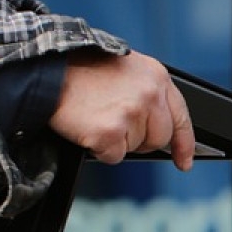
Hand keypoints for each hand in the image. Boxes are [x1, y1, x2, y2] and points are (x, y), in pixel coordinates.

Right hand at [48, 50, 193, 170]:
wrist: (48, 69)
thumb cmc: (79, 69)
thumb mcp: (124, 69)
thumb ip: (145, 92)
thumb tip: (154, 123)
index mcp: (156, 76)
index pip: (180, 117)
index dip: (184, 143)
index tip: (183, 161)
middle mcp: (149, 95)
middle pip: (158, 138)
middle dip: (138, 140)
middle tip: (113, 125)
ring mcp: (131, 114)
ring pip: (134, 148)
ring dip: (115, 141)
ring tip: (96, 116)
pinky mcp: (110, 132)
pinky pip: (113, 156)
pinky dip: (98, 148)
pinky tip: (88, 126)